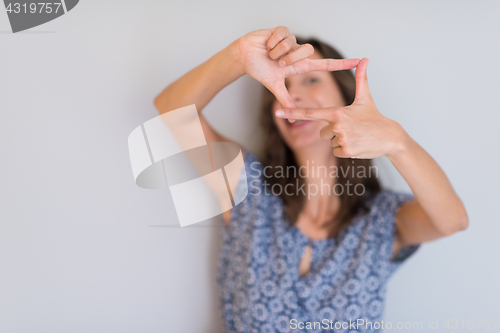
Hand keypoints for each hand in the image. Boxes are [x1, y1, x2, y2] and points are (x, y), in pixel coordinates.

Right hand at [234, 26, 360, 108]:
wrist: (244, 57)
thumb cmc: (259, 69)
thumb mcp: (274, 86)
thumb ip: (285, 100)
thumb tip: (291, 119)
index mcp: (299, 66)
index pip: (326, 65)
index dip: (342, 64)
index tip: (359, 61)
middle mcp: (298, 52)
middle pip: (307, 52)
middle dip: (289, 58)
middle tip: (277, 62)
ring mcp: (292, 41)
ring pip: (294, 43)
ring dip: (278, 51)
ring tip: (270, 53)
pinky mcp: (282, 30)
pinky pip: (284, 34)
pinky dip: (273, 42)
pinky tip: (267, 44)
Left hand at [274, 58, 408, 158]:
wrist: (390, 137)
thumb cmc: (374, 117)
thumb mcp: (366, 98)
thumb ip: (361, 79)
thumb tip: (365, 59)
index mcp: (338, 112)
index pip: (310, 113)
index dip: (292, 112)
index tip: (277, 112)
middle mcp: (337, 125)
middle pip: (322, 132)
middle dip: (334, 132)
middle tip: (351, 129)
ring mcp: (342, 139)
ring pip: (330, 142)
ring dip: (340, 141)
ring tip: (355, 136)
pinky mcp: (346, 151)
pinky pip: (336, 151)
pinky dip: (345, 150)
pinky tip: (357, 144)